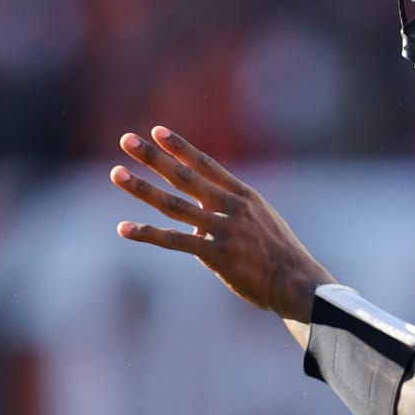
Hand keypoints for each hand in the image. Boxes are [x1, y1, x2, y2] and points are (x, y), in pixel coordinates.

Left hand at [110, 126, 333, 322]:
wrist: (298, 283)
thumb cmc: (281, 256)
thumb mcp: (261, 224)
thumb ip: (229, 216)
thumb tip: (195, 224)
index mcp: (244, 196)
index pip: (206, 164)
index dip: (180, 147)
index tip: (157, 131)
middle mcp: (231, 207)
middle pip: (184, 176)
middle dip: (153, 157)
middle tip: (126, 140)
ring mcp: (223, 229)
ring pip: (174, 204)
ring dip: (142, 188)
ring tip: (116, 174)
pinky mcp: (216, 254)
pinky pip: (174, 241)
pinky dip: (147, 233)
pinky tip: (124, 228)